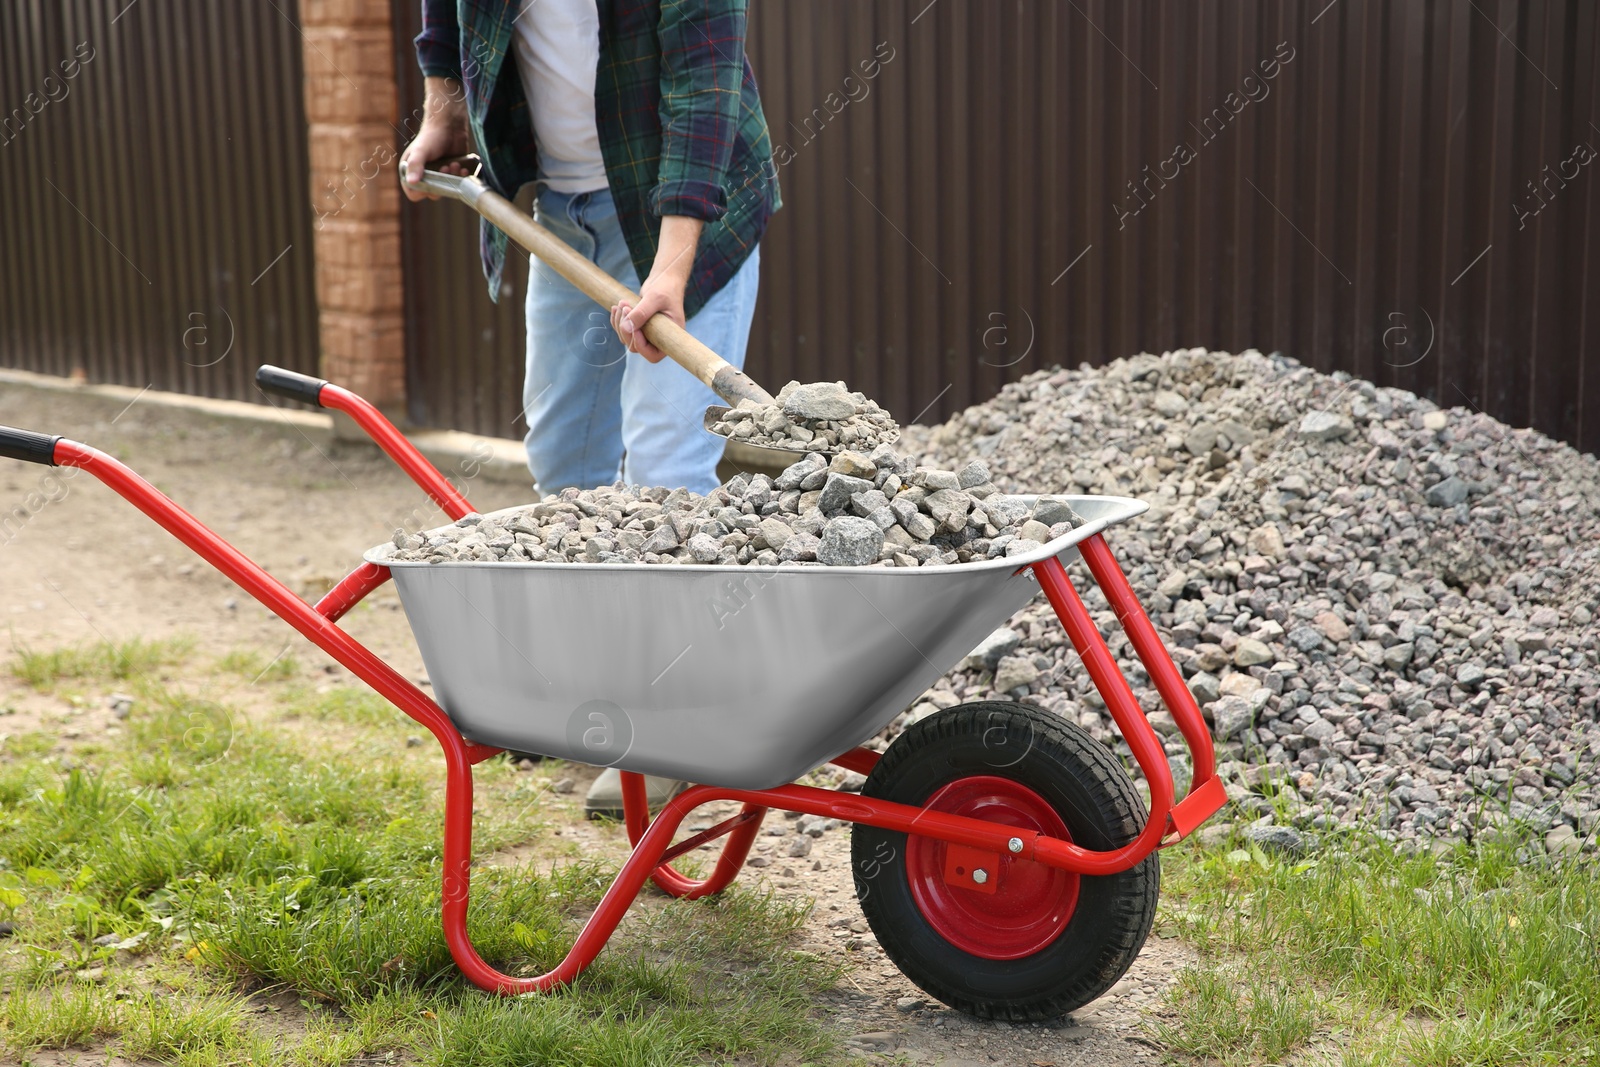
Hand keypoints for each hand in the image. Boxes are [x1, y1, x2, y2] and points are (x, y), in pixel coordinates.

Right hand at [400, 77, 470, 201]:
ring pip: (445, 189)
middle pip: (431, 193)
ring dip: (452, 179)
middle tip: (446, 168)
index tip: (432, 183)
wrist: (450, 126)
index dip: (421, 192)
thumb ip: (415, 165)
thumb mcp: (421, 150)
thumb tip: (411, 182)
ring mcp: (437, 175)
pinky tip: (463, 168)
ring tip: (455, 164)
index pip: (412, 192)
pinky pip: (456, 184)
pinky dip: (460, 178)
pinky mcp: (450, 174)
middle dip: (441, 182)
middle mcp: (423, 175)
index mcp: (410, 170)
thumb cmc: (432, 136)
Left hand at [610, 215, 703, 362]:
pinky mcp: (639, 326)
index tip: (635, 327)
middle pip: (635, 347)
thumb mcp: (654, 298)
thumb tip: (626, 328)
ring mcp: (648, 333)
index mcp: (670, 337)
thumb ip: (641, 313)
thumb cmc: (665, 287)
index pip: (653, 355)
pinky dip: (617, 320)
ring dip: (620, 322)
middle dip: (626, 328)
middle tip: (625, 307)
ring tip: (622, 303)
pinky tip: (617, 307)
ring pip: (627, 338)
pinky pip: (623, 330)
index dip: (640, 345)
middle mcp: (659, 338)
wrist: (664, 278)